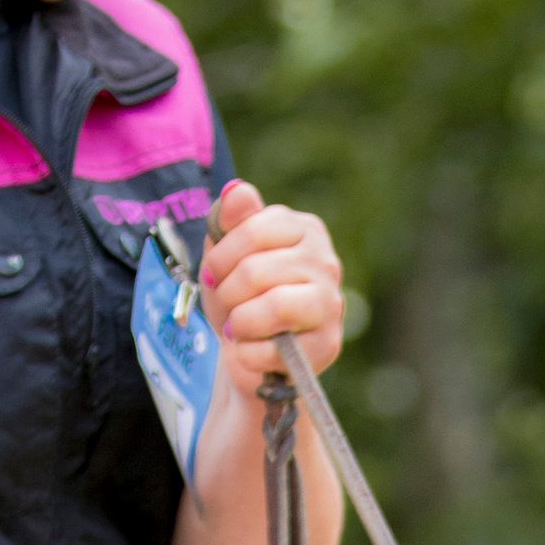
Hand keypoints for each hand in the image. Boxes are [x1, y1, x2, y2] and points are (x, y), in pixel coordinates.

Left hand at [201, 181, 344, 399]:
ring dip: (239, 323)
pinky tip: (251, 350)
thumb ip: (231, 218)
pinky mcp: (327, 345)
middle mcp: (325, 262)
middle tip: (227, 305)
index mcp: (304, 229)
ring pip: (274, 306)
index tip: (213, 273)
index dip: (220, 257)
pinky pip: (274, 349)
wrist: (249, 350)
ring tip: (238, 327)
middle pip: (255, 271)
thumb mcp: (225, 252)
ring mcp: (330, 304)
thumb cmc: (239, 296)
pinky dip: (247, 354)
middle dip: (226, 294)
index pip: (251, 230)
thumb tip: (236, 189)